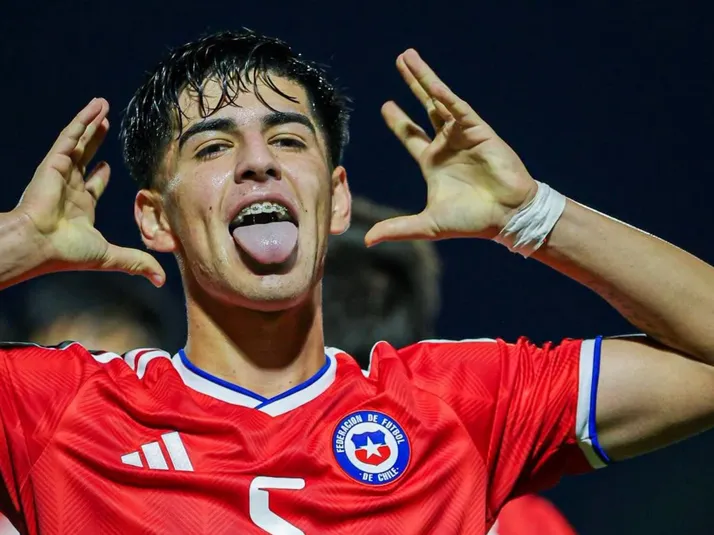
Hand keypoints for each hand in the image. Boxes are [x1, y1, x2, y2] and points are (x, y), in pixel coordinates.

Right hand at [14, 98, 164, 285]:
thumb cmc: (67, 252)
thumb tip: (161, 281)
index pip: (92, 185)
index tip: (107, 164)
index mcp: (80, 207)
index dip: (100, 174)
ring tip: (101, 106)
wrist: (39, 244)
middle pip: (85, 157)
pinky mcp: (55, 162)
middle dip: (95, 141)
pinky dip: (82, 121)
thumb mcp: (110, 256)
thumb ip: (136, 263)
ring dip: (90, 124)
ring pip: (78, 142)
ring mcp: (61, 173)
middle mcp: (70, 187)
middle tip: (105, 124)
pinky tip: (94, 107)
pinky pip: (71, 136)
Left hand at [365, 49, 537, 245]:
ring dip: (424, 78)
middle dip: (411, 85)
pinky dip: (444, 95)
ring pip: (439, 100)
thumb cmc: (471, 220)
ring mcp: (462, 135)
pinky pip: (458, 108)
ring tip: (408, 56)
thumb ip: (398, 228)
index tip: (386, 105)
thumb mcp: (427, 224)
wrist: (507, 216)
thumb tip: (366, 240)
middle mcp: (447, 144)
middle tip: (400, 63)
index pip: (411, 135)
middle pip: (424, 108)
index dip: (398, 120)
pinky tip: (430, 83)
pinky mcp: (479, 130)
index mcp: (433, 162)